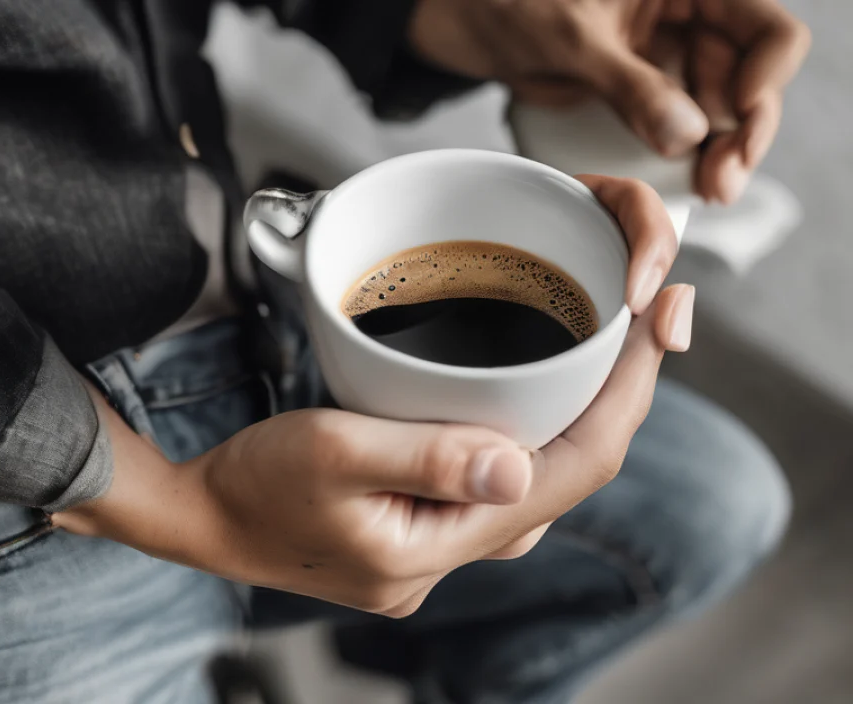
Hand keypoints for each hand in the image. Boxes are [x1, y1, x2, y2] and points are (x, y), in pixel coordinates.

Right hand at [56, 178, 692, 616]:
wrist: (207, 520)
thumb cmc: (256, 485)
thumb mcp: (331, 454)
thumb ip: (427, 458)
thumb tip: (516, 462)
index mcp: (443, 542)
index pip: (575, 471)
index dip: (630, 397)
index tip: (665, 322)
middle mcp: (455, 552)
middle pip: (571, 473)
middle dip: (621, 397)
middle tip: (649, 317)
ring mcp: (442, 542)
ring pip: (539, 475)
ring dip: (581, 412)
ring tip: (608, 343)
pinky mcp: (426, 525)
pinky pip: (502, 476)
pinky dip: (531, 428)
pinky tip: (535, 391)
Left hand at [409, 0, 809, 202]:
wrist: (468, 25)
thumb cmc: (513, 6)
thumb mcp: (574, 40)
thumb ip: (631, 84)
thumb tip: (688, 136)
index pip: (765, 29)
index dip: (765, 74)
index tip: (737, 115)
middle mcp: (688, 22)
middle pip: (747, 79)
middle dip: (743, 131)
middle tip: (721, 181)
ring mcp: (666, 61)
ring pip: (718, 112)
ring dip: (720, 153)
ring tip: (710, 189)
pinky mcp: (642, 96)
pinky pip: (679, 129)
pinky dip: (686, 157)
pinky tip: (686, 182)